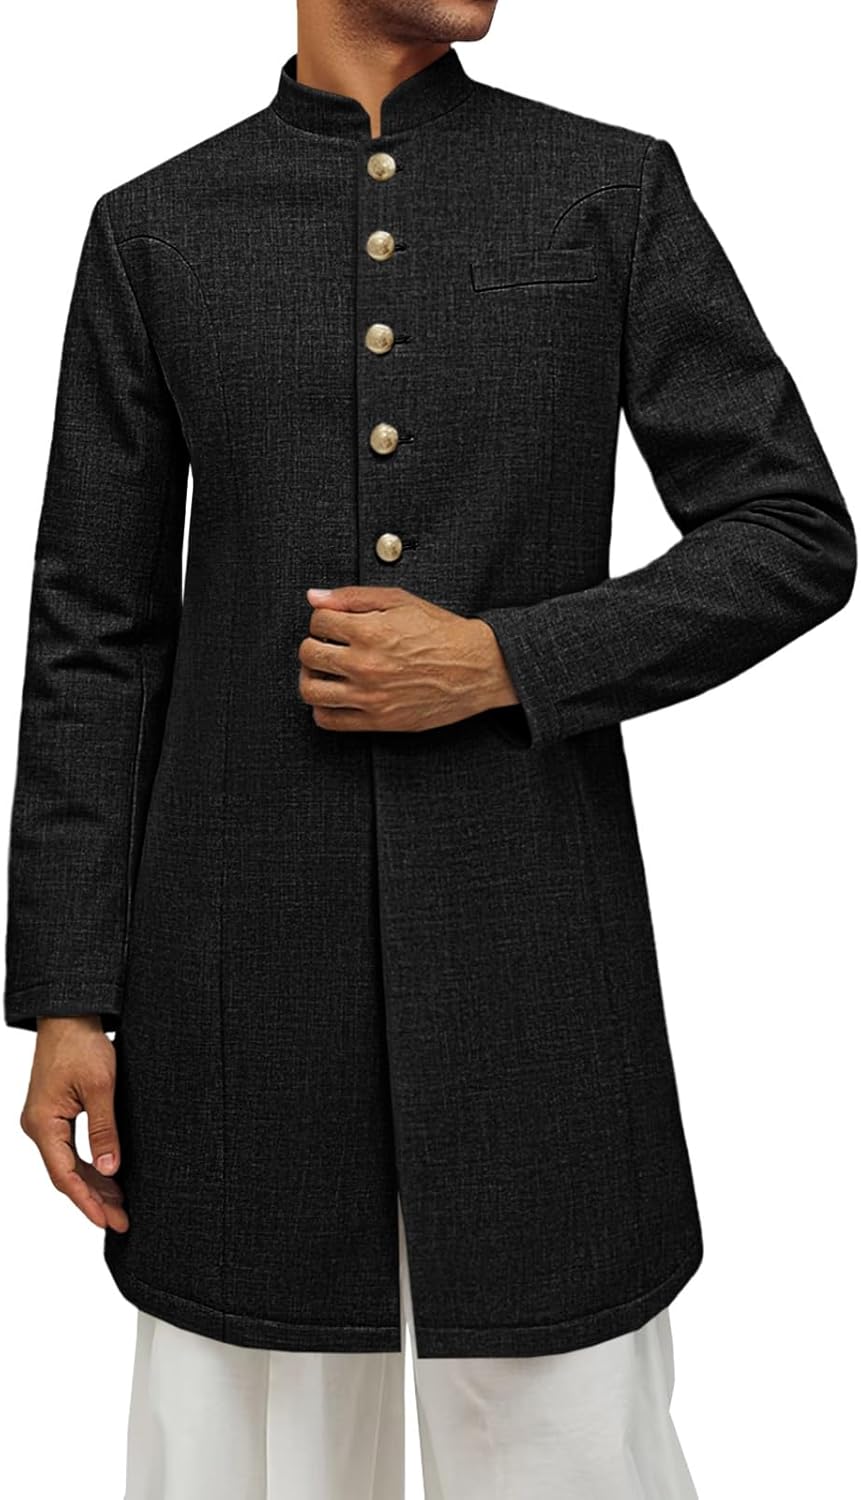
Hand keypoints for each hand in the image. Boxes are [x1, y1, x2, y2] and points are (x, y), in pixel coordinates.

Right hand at [20, 1016, 128, 1231]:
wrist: (69, 1015)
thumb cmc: (82, 1045)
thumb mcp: (100, 1087)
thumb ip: (104, 1130)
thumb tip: (111, 1169)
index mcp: (44, 1123)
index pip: (65, 1175)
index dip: (87, 1201)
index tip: (107, 1221)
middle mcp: (39, 1126)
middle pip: (67, 1174)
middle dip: (94, 1199)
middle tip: (121, 1220)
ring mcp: (45, 1121)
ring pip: (69, 1164)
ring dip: (94, 1184)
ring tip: (120, 1206)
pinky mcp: (55, 1114)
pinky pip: (70, 1149)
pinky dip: (90, 1165)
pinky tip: (109, 1177)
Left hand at [298, 585, 517, 732]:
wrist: (477, 667)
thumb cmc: (442, 632)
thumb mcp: (400, 601)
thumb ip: (353, 597)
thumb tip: (314, 598)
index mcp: (369, 631)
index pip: (317, 622)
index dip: (323, 619)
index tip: (334, 624)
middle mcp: (365, 665)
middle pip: (308, 654)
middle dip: (313, 646)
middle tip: (327, 646)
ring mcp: (370, 696)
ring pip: (311, 690)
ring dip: (311, 678)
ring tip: (324, 673)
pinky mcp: (378, 720)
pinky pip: (328, 720)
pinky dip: (322, 709)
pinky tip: (334, 697)